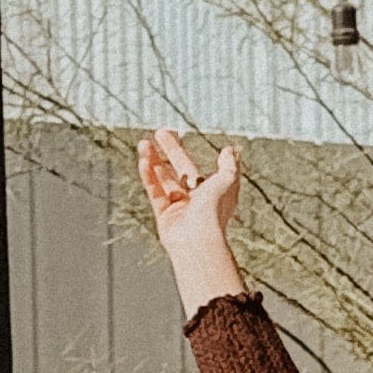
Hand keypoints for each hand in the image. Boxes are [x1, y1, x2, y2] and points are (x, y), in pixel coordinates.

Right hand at [139, 126, 247, 314]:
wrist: (198, 239)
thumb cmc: (215, 210)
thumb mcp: (228, 181)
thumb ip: (229, 164)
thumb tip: (229, 150)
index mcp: (208, 192)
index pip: (191, 168)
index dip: (179, 151)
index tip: (172, 133)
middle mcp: (193, 200)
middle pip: (176, 171)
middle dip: (168, 152)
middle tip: (158, 133)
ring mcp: (177, 209)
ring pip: (163, 180)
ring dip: (153, 161)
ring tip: (142, 143)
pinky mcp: (164, 217)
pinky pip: (155, 193)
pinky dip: (149, 177)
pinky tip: (143, 162)